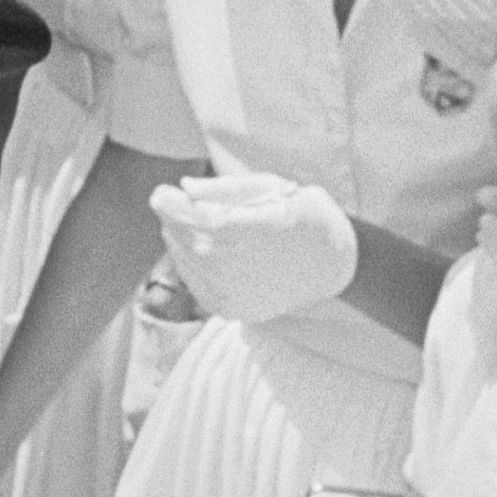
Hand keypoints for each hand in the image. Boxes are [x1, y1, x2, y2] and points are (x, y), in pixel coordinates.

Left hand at [150, 170, 358, 321]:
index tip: (161, 192)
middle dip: (174, 217)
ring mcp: (242, 295)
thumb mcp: (273, 187)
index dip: (175, 206)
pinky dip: (189, 263)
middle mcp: (251, 268)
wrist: (334, 265)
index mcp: (264, 231)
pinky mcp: (237, 310)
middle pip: (189, 240)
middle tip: (174, 201)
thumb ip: (225, 189)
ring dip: (179, 238)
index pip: (203, 220)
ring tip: (194, 222)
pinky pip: (196, 284)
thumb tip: (186, 188)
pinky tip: (200, 248)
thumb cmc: (304, 215)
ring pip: (188, 261)